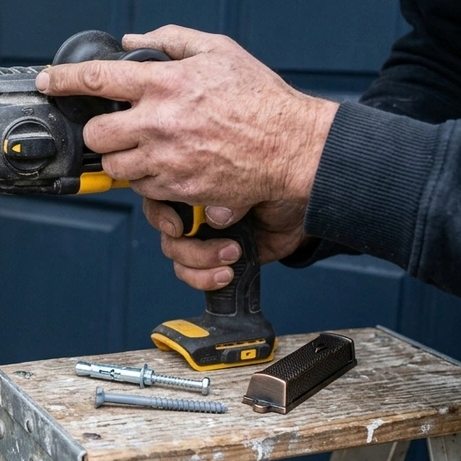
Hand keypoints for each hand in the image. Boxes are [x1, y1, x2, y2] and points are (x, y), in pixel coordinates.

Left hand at [36, 25, 338, 208]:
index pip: (96, 79)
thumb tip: (135, 38)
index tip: (46, 81)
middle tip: (114, 125)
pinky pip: (141, 188)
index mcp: (165, 84)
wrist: (292, 147)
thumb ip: (171, 41)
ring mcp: (166, 159)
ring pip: (114, 166)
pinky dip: (145, 178)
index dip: (62, 80)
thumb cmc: (260, 98)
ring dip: (121, 157)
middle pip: (96, 133)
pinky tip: (165, 164)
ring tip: (143, 147)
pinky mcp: (177, 188)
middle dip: (99, 130)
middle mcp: (159, 122)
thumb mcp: (219, 51)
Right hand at [142, 199, 310, 289]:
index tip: (177, 227)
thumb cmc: (277, 188)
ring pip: (177, 256)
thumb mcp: (255, 181)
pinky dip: (205, 279)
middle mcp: (193, 212)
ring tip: (232, 257)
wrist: (302, 213)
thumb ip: (231, 196)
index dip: (160, 215)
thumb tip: (214, 216)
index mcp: (194, 187)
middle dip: (188, 246)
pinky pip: (192, 274)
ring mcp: (201, 237)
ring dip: (201, 263)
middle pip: (166, 233)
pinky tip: (227, 274)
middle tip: (220, 246)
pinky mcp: (212, 260)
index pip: (158, 197)